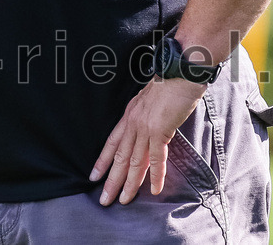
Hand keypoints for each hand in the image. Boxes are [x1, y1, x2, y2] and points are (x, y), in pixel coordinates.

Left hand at [89, 77, 205, 205]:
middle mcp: (133, 123)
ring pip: (134, 161)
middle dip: (111, 180)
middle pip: (119, 157)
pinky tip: (153, 190)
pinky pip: (156, 158)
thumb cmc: (168, 83)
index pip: (111, 142)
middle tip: (105, 200)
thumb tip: (148, 127)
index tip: (94, 176)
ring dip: (129, 183)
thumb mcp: (149, 99)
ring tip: (124, 200)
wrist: (179, 72)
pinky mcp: (160, 131)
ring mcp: (145, 127)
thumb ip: (145, 114)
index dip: (102, 161)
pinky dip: (155, 176)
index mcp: (129, 115)